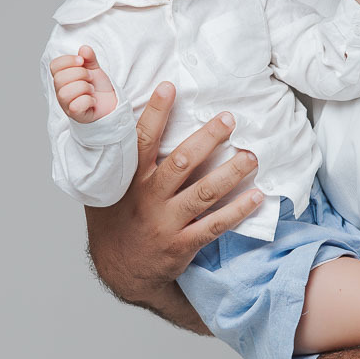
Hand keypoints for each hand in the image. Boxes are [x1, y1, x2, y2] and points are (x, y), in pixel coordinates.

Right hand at [50, 45, 116, 121]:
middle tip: (90, 78)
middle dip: (79, 74)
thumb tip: (84, 49)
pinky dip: (88, 100)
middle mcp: (61, 91)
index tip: (81, 61)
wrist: (112, 104)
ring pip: (65, 93)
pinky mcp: (76, 115)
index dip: (67, 60)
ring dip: (83, 87)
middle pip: (59, 79)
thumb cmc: (99, 88)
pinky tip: (93, 100)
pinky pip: (76, 106)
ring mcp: (67, 105)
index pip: (54, 66)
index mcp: (63, 78)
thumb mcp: (95, 69)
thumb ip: (89, 58)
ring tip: (91, 89)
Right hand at [84, 82, 263, 308]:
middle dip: (207, 139)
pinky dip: (237, 211)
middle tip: (229, 119)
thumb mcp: (103, 191)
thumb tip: (113, 120)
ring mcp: (165, 223)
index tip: (170, 88)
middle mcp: (148, 199)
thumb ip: (113, 162)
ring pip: (202, 193)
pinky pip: (213, 226)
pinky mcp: (182, 244)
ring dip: (230, 173)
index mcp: (129, 180)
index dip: (155, 114)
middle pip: (181, 163)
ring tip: (252, 156)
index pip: (141, 141)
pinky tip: (256, 196)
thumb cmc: (116, 222)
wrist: (120, 271)